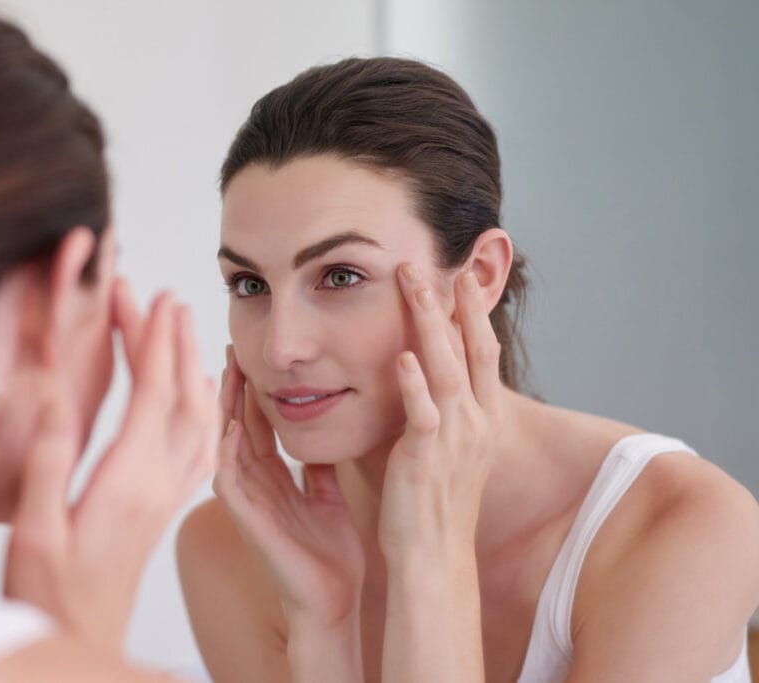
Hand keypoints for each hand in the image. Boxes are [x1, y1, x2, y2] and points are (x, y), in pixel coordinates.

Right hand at [4, 280, 218, 651]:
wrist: (84, 639)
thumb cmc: (50, 594)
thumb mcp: (36, 532)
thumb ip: (50, 465)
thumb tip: (58, 398)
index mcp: (128, 482)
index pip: (152, 395)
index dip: (154, 342)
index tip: (153, 300)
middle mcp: (159, 484)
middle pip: (181, 397)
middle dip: (176, 341)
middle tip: (167, 298)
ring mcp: (168, 495)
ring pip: (199, 419)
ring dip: (194, 369)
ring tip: (185, 330)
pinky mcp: (166, 505)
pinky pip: (202, 446)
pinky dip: (206, 409)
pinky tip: (201, 396)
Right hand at [213, 348, 364, 627]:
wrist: (335, 604)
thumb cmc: (330, 558)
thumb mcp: (328, 498)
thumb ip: (320, 469)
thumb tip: (322, 435)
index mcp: (274, 480)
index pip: (257, 425)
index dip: (253, 391)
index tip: (251, 355)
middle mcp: (255, 487)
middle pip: (237, 427)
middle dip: (234, 389)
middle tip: (230, 349)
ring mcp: (248, 503)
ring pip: (227, 447)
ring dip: (225, 411)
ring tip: (226, 374)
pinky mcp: (248, 522)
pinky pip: (230, 482)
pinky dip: (228, 454)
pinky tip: (231, 427)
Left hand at [377, 266, 499, 682]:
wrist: (433, 556)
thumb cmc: (431, 504)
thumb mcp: (444, 449)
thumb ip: (434, 411)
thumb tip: (415, 376)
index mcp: (481, 420)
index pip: (482, 354)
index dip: (475, 314)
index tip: (463, 277)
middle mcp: (475, 424)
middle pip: (471, 350)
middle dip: (456, 305)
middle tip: (439, 263)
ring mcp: (454, 439)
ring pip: (447, 370)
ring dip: (431, 325)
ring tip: (416, 286)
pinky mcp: (426, 457)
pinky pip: (423, 414)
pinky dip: (415, 384)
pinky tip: (403, 357)